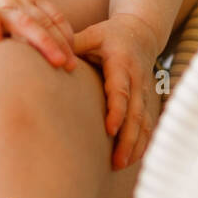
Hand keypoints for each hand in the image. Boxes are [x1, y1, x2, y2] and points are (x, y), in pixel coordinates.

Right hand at [0, 0, 77, 70]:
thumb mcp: (18, 21)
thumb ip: (34, 34)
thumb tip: (60, 63)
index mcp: (31, 1)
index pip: (55, 17)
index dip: (67, 37)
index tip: (75, 59)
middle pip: (44, 22)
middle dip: (60, 44)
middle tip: (70, 66)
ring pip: (24, 21)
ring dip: (42, 41)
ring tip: (54, 61)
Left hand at [73, 14, 161, 170]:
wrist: (140, 33)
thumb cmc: (109, 35)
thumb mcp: (91, 34)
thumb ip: (72, 45)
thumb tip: (49, 56)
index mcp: (122, 62)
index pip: (121, 90)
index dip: (117, 110)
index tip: (110, 130)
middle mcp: (137, 79)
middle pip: (136, 112)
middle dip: (128, 138)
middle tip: (116, 161)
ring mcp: (145, 91)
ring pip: (144, 121)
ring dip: (136, 144)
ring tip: (121, 164)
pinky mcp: (147, 100)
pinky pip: (148, 124)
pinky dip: (143, 142)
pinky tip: (133, 158)